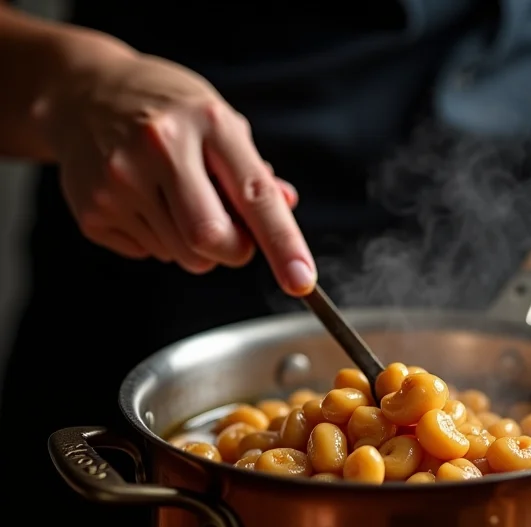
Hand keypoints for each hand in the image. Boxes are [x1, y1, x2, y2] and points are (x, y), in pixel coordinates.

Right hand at [38, 43, 315, 294]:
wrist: (81, 94)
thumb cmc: (167, 111)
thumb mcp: (218, 123)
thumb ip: (254, 172)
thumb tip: (287, 207)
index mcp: (207, 123)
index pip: (255, 197)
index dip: (283, 244)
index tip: (301, 280)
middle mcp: (160, 148)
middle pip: (212, 241)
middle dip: (233, 250)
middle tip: (228, 229)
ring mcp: (120, 180)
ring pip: (183, 256)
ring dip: (194, 246)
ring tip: (174, 201)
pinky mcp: (93, 209)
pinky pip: (148, 254)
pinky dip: (158, 240)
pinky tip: (144, 203)